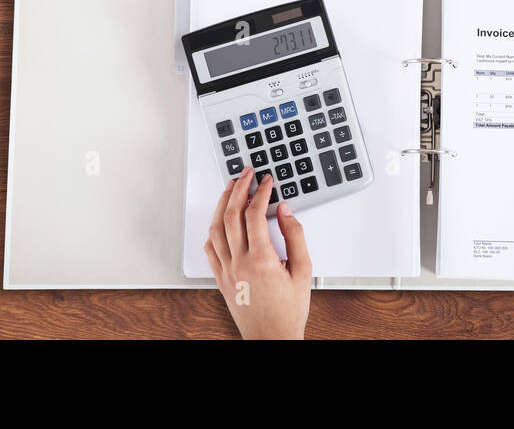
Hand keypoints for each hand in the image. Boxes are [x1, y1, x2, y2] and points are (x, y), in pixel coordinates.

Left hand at [205, 168, 312, 338]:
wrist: (272, 339)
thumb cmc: (289, 311)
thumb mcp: (304, 271)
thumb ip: (295, 237)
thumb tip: (285, 212)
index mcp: (261, 259)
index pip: (254, 214)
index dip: (260, 192)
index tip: (266, 180)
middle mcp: (239, 263)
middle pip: (231, 215)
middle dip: (238, 189)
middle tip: (245, 174)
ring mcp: (226, 271)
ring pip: (215, 229)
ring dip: (222, 205)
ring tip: (230, 189)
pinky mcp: (221, 280)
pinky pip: (210, 250)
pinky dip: (213, 231)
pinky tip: (219, 222)